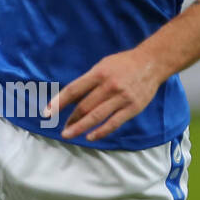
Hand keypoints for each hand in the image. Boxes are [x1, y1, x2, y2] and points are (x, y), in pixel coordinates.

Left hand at [46, 48, 165, 141]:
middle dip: (70, 119)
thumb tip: (72, 98)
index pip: (73, 90)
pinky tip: (90, 137)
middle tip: (62, 129)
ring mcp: (121, 97)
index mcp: (99, 73)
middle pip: (84, 106)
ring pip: (96, 117)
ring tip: (69, 135)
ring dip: (80, 128)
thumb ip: (89, 81)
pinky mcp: (132, 108)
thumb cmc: (124, 64)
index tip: (47, 113)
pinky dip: (101, 131)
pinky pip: (114, 123)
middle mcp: (109, 86)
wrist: (152, 63)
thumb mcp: (103, 65)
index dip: (58, 102)